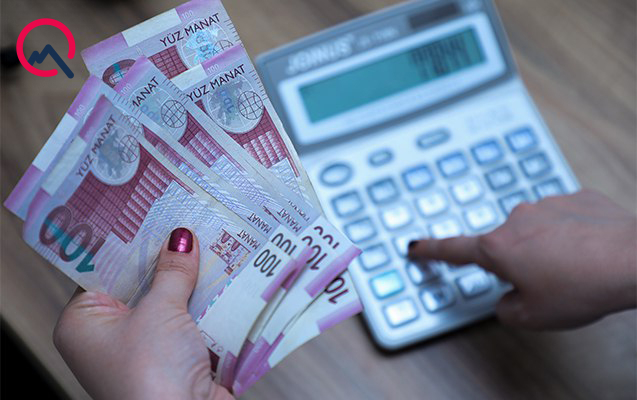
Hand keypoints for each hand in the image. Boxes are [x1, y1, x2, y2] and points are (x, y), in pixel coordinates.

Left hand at [54, 228, 233, 399]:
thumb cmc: (151, 376)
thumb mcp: (159, 311)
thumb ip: (171, 271)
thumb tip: (180, 238)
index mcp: (85, 323)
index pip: (103, 268)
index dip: (130, 242)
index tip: (151, 214)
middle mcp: (110, 336)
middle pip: (141, 283)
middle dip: (167, 259)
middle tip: (187, 223)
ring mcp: (146, 347)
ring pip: (169, 300)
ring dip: (190, 281)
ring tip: (210, 242)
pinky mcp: (177, 357)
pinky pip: (190, 319)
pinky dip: (205, 303)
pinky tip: (223, 276)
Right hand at [408, 189, 636, 329]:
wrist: (633, 261)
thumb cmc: (582, 286)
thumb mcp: (533, 316)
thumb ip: (506, 308)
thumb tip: (509, 298)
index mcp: (497, 248)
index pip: (452, 250)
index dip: (430, 251)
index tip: (414, 247)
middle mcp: (516, 220)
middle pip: (503, 245)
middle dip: (517, 263)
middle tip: (542, 284)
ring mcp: (546, 205)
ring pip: (535, 232)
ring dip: (545, 249)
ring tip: (572, 270)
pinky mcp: (575, 198)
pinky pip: (562, 219)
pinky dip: (569, 235)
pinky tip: (587, 252)